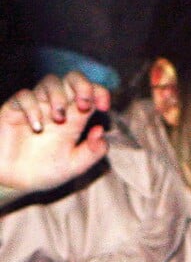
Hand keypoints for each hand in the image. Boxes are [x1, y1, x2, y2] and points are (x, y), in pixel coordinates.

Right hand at [0, 71, 110, 194]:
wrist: (14, 182)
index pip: (91, 92)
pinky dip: (32, 107)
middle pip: (72, 78)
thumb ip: (93, 152)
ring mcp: (37, 106)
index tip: (104, 107)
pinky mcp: (15, 110)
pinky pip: (24, 96)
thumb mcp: (75, 166)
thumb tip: (101, 130)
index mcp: (75, 118)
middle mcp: (58, 107)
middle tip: (83, 105)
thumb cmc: (46, 171)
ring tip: (58, 118)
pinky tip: (37, 127)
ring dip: (59, 96)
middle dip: (82, 85)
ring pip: (50, 82)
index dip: (100, 92)